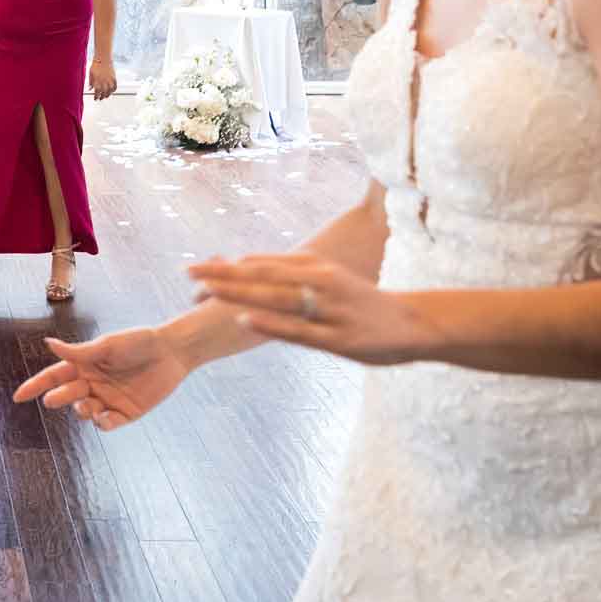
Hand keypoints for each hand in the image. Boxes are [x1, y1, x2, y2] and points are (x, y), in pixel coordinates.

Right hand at [11, 328, 192, 430]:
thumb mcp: (107, 345)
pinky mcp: (126, 413)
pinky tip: (103, 417)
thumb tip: (48, 344)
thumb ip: (79, 351)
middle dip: (58, 398)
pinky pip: (107, 424)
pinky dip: (102, 423)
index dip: (35, 386)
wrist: (171, 351)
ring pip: (84, 412)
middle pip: (66, 395)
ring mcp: (108, 399)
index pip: (54, 376)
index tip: (18, 397)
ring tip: (87, 405)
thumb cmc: (138, 341)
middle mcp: (93, 383)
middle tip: (54, 399)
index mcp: (84, 364)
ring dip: (81, 411)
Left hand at [89, 57, 116, 100]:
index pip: (97, 92)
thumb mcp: (90, 73)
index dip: (96, 96)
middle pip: (104, 92)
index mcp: (97, 80)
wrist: (103, 58)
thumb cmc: (95, 65)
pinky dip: (114, 89)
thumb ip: (90, 82)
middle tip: (100, 99)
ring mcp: (109, 79)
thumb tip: (90, 89)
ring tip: (106, 96)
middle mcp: (104, 81)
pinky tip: (112, 91)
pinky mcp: (114, 77)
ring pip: (110, 90)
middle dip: (102, 97)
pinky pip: (115, 85)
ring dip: (108, 95)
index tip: (95, 99)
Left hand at [186, 252, 437, 366]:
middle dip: (222, 274)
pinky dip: (270, 322)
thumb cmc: (362, 302)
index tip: (193, 269)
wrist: (413, 323)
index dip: (226, 267)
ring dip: (238, 293)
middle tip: (186, 272)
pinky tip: (245, 318)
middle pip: (261, 275)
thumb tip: (253, 267)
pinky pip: (298, 330)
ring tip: (205, 291)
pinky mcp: (338, 338)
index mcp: (315, 267)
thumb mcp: (328, 279)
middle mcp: (319, 282)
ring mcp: (328, 310)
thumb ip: (294, 274)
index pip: (260, 263)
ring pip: (276, 298)